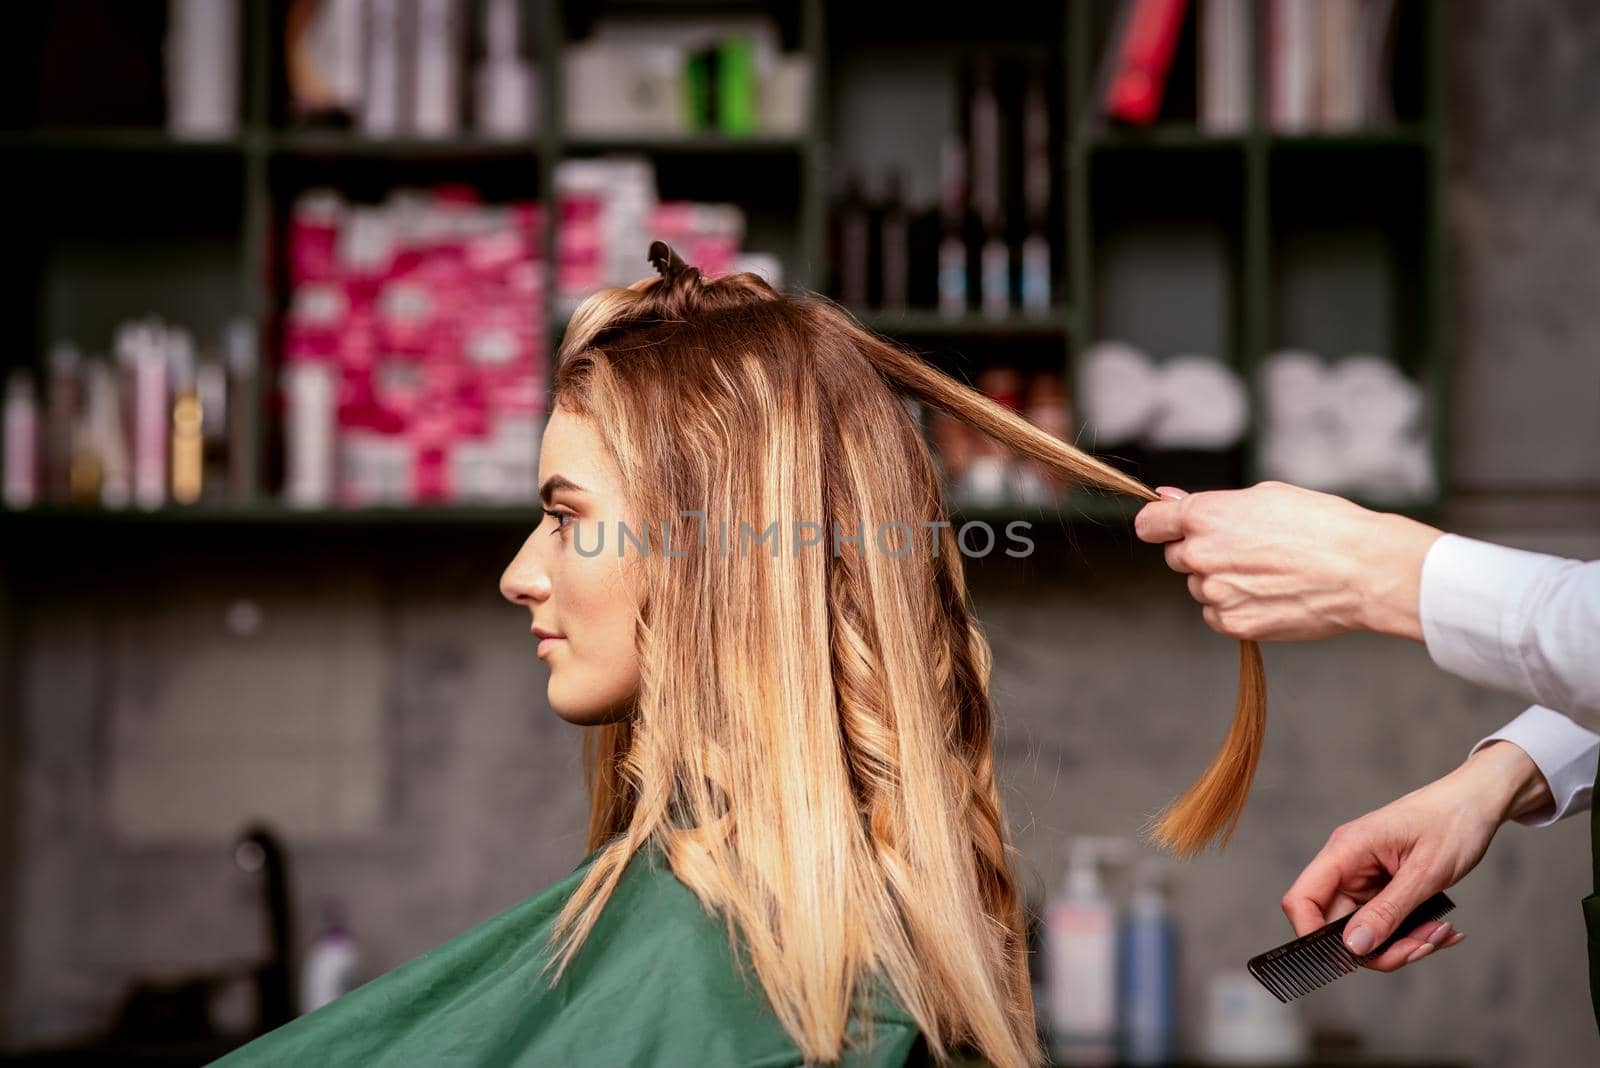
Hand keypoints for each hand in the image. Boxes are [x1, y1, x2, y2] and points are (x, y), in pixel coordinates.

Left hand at [1132, 481, 1444, 642]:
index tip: (1166, 527)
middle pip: (1176, 557)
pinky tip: (1268, 594)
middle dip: (1200, 552)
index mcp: (1205, 516)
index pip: (1149, 523)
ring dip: (1220, 581)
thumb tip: (1171, 500)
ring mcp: (1216, 593)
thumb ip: (1211, 504)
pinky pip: (1216, 615)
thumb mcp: (1265, 496)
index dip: (1158, 524)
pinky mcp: (1233, 624)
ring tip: (1268, 572)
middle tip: (1246, 549)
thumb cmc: (1321, 525)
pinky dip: (1234, 608)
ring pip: (1199, 587)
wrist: (1361, 570)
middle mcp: (1201, 555)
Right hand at [1280, 741, 1553, 971]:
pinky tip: (1440, 927)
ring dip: (1402, 943)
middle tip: (1421, 947)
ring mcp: (1363, 878)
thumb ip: (1387, 912)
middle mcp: (1347, 865)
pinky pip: (1384, 924)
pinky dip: (1411, 934)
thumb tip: (1353, 947)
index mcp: (1346, 850)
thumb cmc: (1452, 823)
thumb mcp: (1424, 873)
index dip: (1311, 934)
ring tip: (1440, 933)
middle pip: (1337, 926)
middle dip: (1379, 948)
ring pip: (1364, 931)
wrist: (1475, 803)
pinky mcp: (1381, 887)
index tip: (1349, 959)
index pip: (1302, 898)